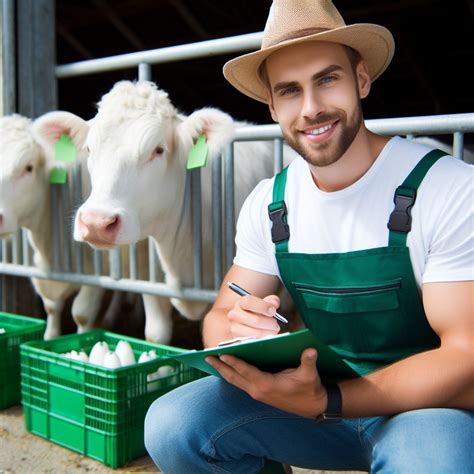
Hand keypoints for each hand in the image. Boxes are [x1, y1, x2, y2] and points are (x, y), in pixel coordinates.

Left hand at [206, 348, 326, 418]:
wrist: (313, 406)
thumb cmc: (309, 388)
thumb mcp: (309, 374)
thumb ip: (308, 361)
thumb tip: (310, 350)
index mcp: (267, 385)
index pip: (246, 371)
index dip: (234, 362)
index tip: (221, 354)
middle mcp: (258, 390)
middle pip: (234, 377)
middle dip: (220, 367)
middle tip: (206, 357)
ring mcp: (257, 393)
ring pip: (235, 381)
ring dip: (223, 371)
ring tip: (211, 361)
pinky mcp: (259, 394)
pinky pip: (240, 383)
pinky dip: (231, 375)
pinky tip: (226, 368)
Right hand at [227, 294, 280, 338]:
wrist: (245, 323)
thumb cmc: (256, 312)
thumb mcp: (263, 303)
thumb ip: (271, 301)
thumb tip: (274, 304)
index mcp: (241, 303)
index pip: (249, 302)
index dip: (263, 306)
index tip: (273, 311)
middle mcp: (235, 315)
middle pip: (255, 320)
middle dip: (270, 323)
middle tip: (275, 324)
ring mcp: (235, 328)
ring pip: (256, 333)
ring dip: (268, 332)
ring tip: (273, 330)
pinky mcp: (238, 339)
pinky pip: (255, 341)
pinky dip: (264, 339)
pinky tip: (266, 335)